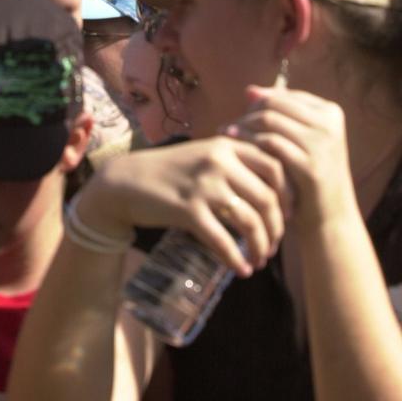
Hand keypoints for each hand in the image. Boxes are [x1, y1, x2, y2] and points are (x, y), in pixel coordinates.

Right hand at [87, 136, 290, 274]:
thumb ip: (233, 162)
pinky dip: (236, 260)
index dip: (288, 195)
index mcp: (225, 145)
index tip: (289, 215)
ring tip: (259, 259)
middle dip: (277, 228)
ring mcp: (203, 186)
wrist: (126, 181)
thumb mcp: (203, 154)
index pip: (274, 167)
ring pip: (250, 221)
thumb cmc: (168, 170)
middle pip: (267, 198)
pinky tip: (241, 270)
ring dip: (260, 246)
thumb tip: (273, 189)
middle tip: (273, 245)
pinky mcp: (188, 210)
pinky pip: (223, 241)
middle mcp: (218, 161)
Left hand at [224, 86, 357, 234]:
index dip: (257, 103)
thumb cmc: (306, 176)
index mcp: (329, 112)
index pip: (282, 95)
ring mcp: (322, 143)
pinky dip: (249, 143)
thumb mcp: (297, 142)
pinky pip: (270, 143)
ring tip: (225, 135)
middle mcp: (329, 123)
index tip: (239, 116)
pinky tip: (234, 150)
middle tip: (227, 127)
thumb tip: (249, 90)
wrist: (328, 219)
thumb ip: (278, 115)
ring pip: (269, 120)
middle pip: (274, 104)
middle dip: (247, 115)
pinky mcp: (311, 165)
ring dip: (243, 127)